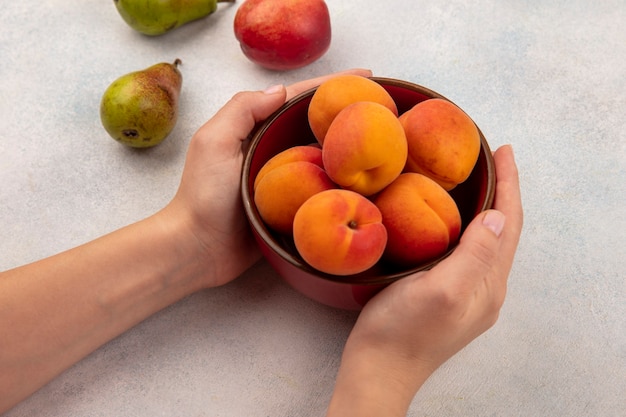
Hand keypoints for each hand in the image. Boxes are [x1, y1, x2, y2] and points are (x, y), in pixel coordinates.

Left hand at [161, 69, 372, 287]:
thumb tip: (281, 89)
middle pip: (315, 125)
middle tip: (383, 106)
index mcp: (256, 131)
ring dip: (349, 148)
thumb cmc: (203, 196)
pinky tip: (367, 181)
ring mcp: (285, 181)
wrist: (199, 249)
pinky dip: (343, 183)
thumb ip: (242, 111)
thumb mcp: (214, 143)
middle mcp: (273, 152)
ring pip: (324, 156)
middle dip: (346, 113)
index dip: (330, 85)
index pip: (297, 99)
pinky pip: (323, 190)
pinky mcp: (293, 208)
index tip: (366, 75)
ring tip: (384, 138)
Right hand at [327, 145, 523, 415]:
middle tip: (493, 160)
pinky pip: (468, 252)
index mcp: (487, 284)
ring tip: (479, 182)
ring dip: (489, 208)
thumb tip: (499, 217)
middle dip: (504, 193)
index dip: (510, 185)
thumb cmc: (402, 330)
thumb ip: (475, 254)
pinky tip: (453, 220)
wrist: (378, 368)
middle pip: (504, 232)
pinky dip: (468, 226)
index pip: (509, 225)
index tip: (504, 150)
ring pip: (486, 242)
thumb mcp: (441, 289)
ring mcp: (467, 295)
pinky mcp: (447, 297)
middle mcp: (484, 288)